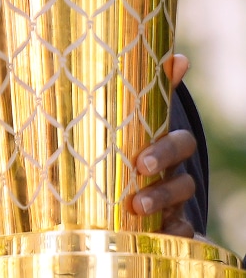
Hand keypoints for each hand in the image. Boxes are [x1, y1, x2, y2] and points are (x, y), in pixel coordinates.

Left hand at [129, 54, 196, 236]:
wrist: (111, 186)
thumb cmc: (120, 146)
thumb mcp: (125, 119)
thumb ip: (146, 91)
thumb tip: (181, 58)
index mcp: (162, 149)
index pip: (178, 146)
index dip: (165, 152)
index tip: (141, 162)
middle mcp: (171, 177)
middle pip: (181, 181)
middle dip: (163, 184)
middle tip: (138, 183)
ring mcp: (172, 205)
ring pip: (179, 208)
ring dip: (162, 208)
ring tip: (135, 210)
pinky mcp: (169, 229)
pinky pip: (180, 235)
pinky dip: (174, 235)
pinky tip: (158, 236)